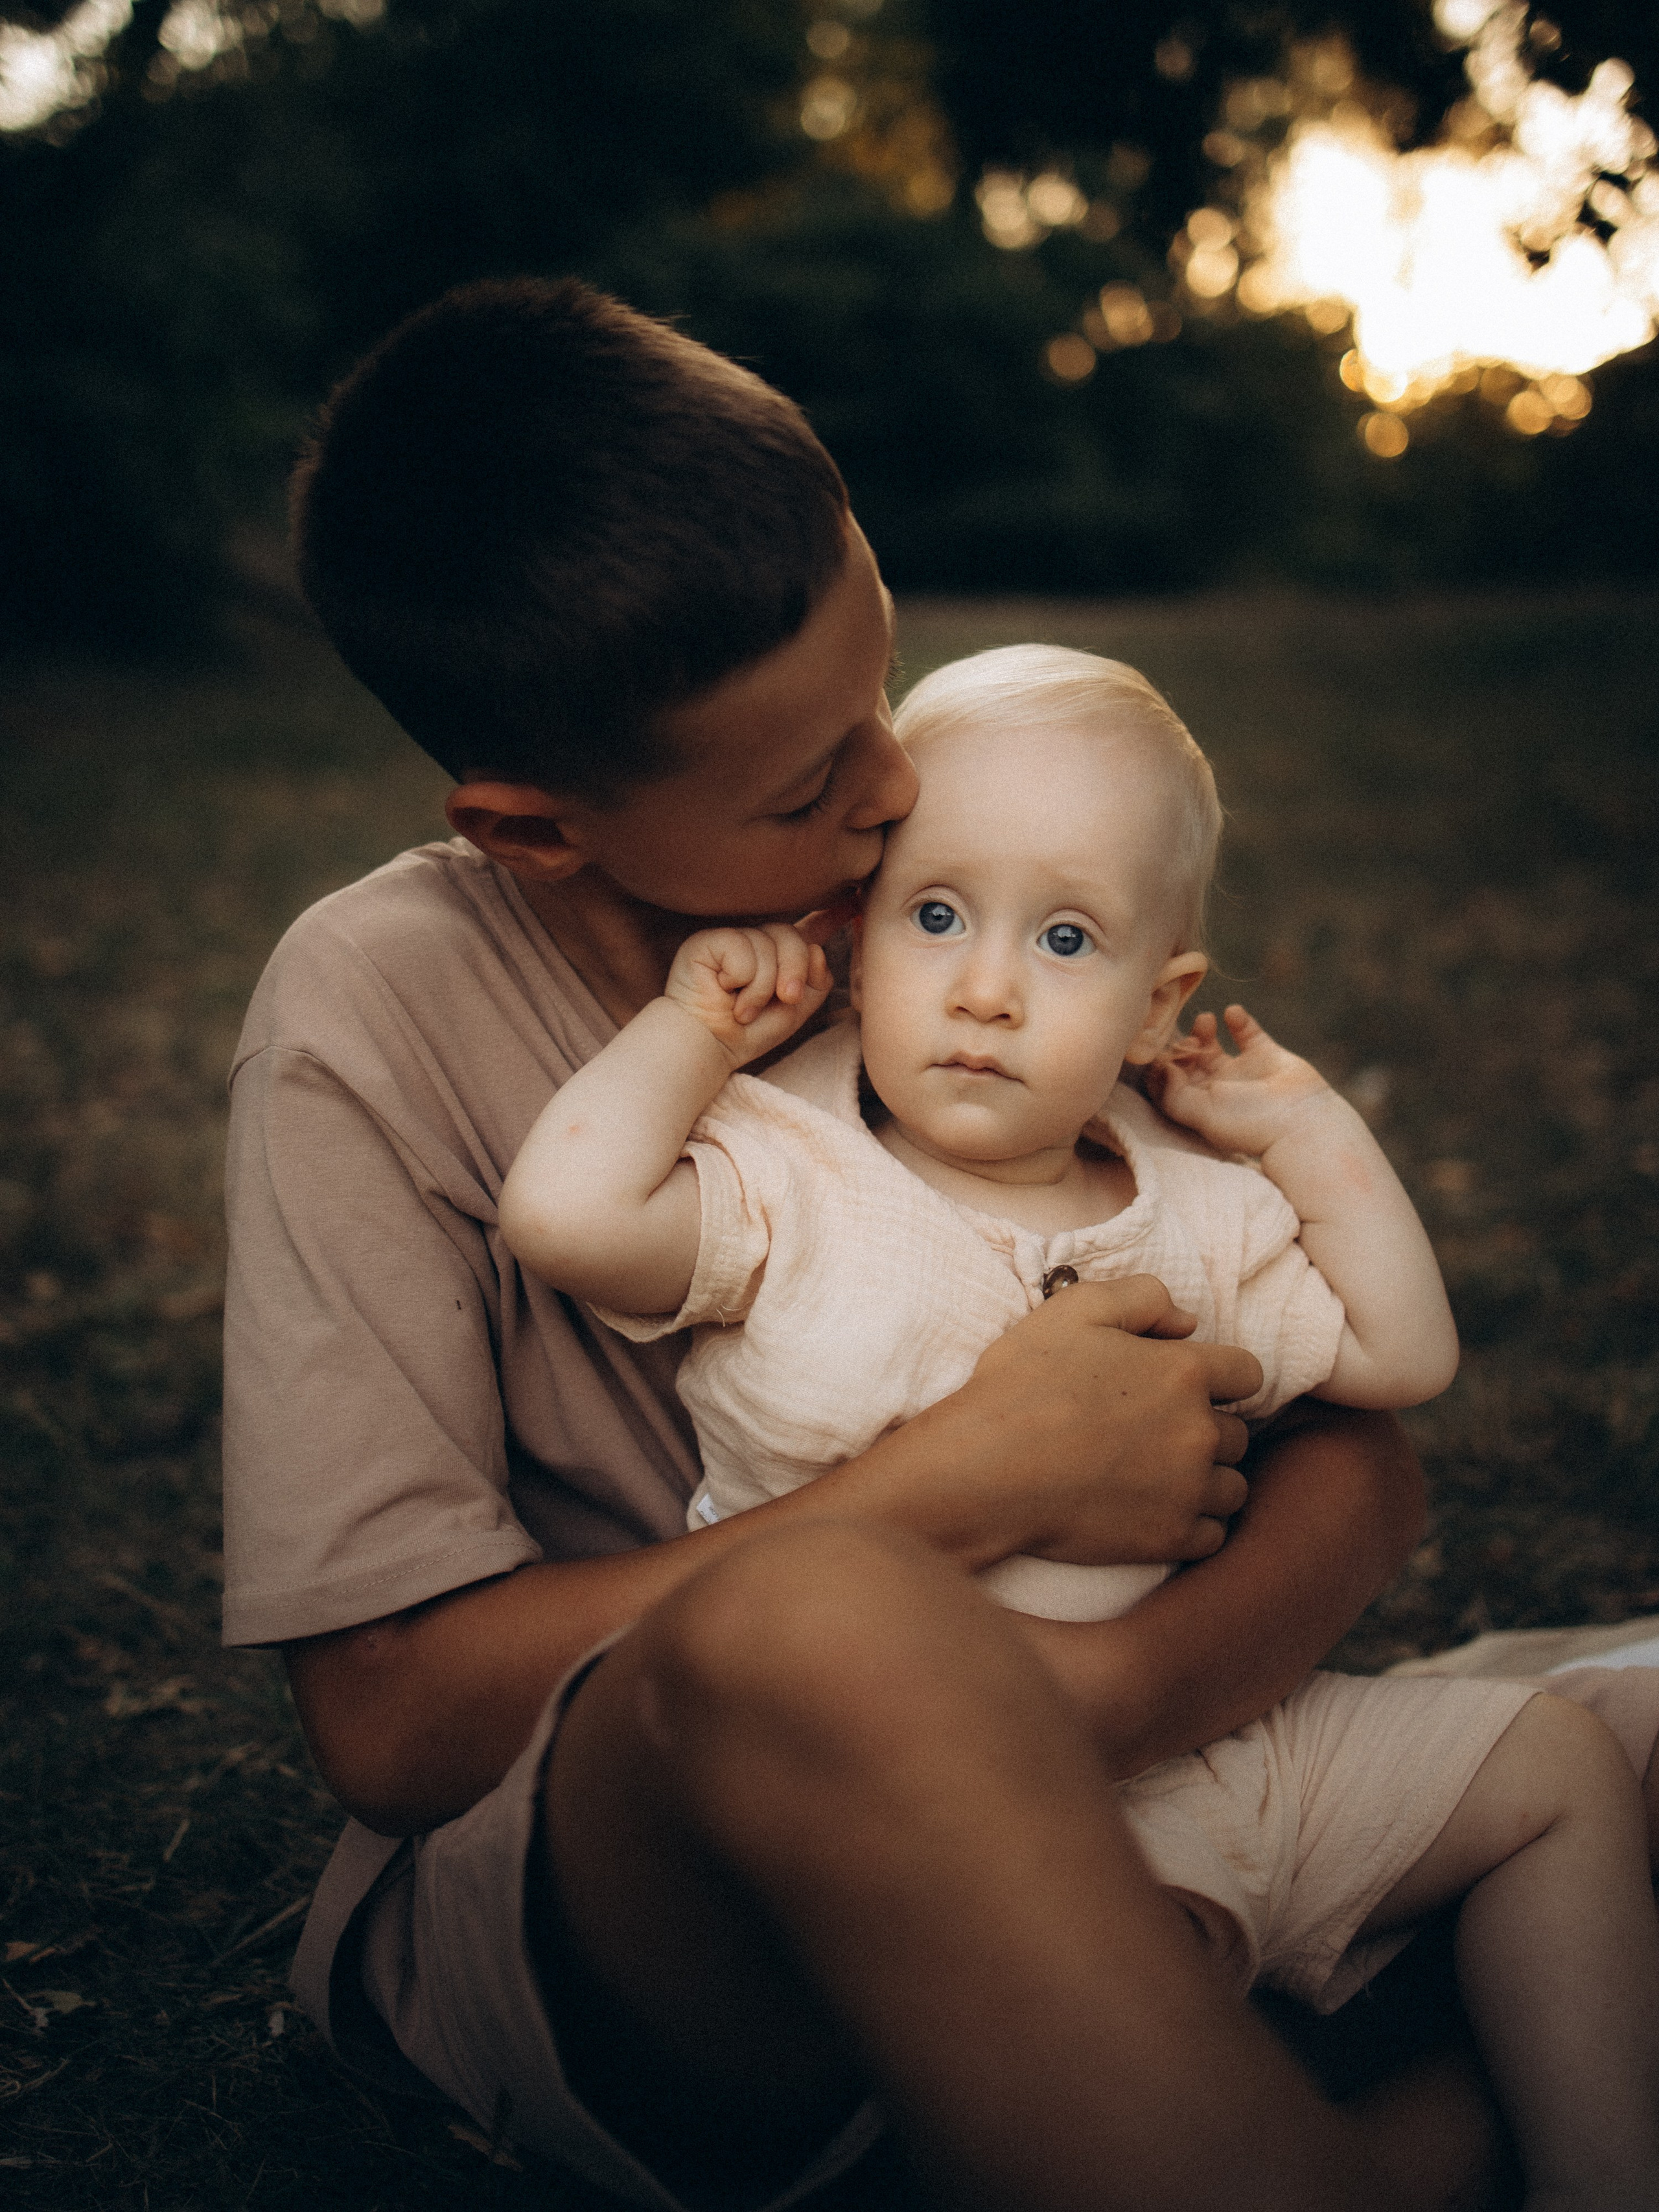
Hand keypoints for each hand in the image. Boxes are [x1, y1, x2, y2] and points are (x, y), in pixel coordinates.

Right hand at [663, 924, 831, 1067]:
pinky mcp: (708, 940)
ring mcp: (732, 938)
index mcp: (779, 957)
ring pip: (768, 947)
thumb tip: (816, 949)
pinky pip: (742, 951)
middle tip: (783, 1000)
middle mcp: (756, 942)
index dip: (831, 915)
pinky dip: (740, 982)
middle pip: (793, 937)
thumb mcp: (795, 1011)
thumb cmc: (748, 1032)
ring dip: (761, 989)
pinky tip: (723, 992)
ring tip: (742, 1009)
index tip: (855, 899)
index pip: (808, 930)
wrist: (710, 1045)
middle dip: (794, 972)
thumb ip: (815, 981)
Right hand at [949, 1275, 1260, 1567]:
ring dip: (1207, 1479)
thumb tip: (1189, 1321)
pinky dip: (1193, 1524)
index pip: (1248, 1374)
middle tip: (1155, 1431)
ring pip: (1232, 1487)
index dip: (1222, 1376)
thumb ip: (1141, 1297)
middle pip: (1238, 1433)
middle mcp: (1198, 1431)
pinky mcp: (1169, 1538)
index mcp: (1184, 1372)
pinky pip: (1213, 1534)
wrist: (983, 1471)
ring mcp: (1188, 1490)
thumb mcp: (1073, 1310)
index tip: (1189, 1386)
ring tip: (1160, 1475)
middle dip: (1206, 1429)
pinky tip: (1155, 1510)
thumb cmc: (1021, 1385)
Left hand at [1145, 1005, 1329, 1157]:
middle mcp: (1217, 1090)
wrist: (1303, 1122)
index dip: (1160, 1064)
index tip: (1161, 1051)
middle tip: (1187, 1037)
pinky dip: (1237, 1019)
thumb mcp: (1201, 1113)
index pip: (1168, 1082)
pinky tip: (1232, 1013)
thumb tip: (1158, 1067)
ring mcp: (1241, 1072)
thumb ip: (1173, 1093)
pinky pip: (1246, 1031)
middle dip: (1181, 1044)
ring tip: (1205, 1021)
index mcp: (1198, 1107)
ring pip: (1212, 1044)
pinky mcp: (1266, 1055)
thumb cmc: (1249, 1123)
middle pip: (1187, 1061)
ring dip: (1202, 1029)